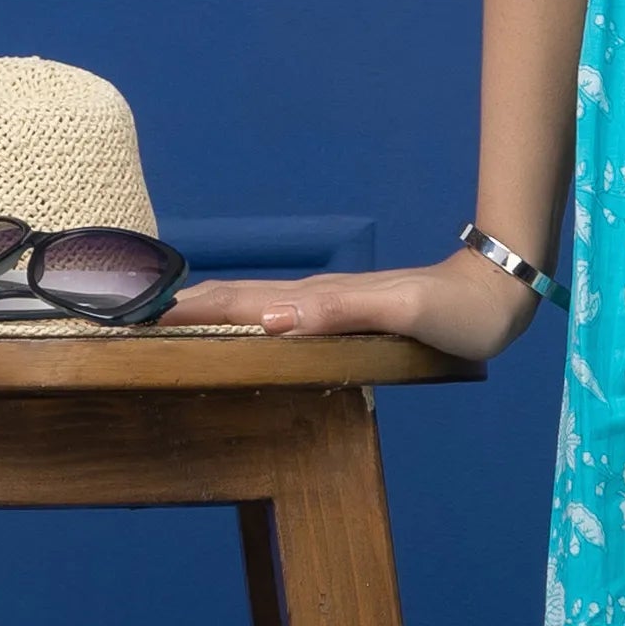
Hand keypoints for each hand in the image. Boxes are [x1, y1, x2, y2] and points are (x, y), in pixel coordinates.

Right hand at [168, 251, 542, 365]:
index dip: (189, 310)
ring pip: (252, 306)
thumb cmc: (456, 311)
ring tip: (164, 324)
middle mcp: (315, 300)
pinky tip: (235, 331)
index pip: (240, 302)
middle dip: (182, 308)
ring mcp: (327, 306)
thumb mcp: (402, 311)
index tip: (138, 318)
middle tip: (130, 323)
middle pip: (236, 300)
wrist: (495, 293)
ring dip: (206, 313)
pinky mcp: (342, 315)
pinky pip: (278, 317)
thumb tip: (270, 320)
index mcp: (319, 299)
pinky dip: (243, 321)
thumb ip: (340, 311)